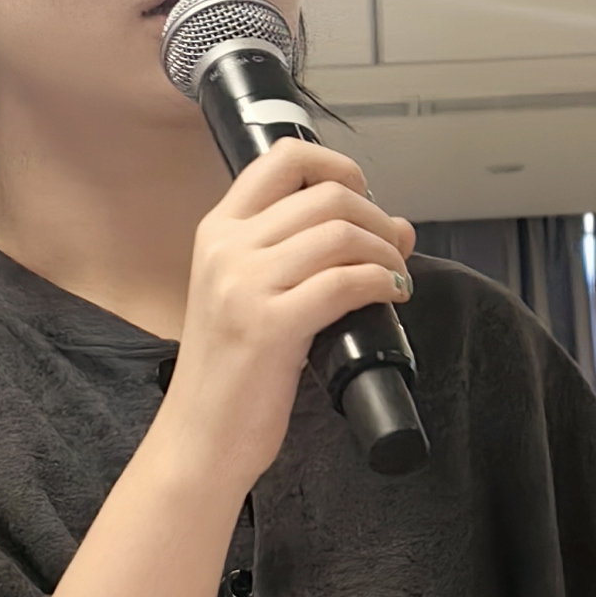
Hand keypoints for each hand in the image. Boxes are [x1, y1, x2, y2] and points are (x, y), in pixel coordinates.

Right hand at [165, 138, 413, 463]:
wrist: (199, 438)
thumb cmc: (232, 373)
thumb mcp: (257, 297)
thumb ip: (313, 254)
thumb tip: (396, 226)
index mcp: (218, 231)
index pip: (283, 158)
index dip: (338, 166)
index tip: (364, 196)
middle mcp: (226, 247)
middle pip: (326, 195)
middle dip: (375, 218)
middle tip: (391, 252)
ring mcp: (244, 285)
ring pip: (341, 233)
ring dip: (384, 253)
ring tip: (394, 279)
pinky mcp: (269, 325)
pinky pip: (345, 282)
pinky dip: (382, 283)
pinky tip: (392, 297)